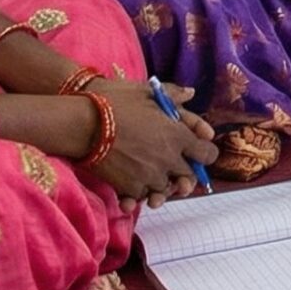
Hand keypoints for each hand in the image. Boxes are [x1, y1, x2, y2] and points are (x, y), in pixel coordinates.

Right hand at [87, 78, 217, 209]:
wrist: (83, 124)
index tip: (196, 152)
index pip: (207, 154)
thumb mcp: (147, 92)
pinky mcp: (129, 188)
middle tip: (175, 169)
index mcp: (178, 136)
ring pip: (165, 190)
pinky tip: (133, 187)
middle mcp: (168, 159)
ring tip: (151, 177)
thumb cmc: (115, 102)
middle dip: (184, 175)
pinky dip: (139, 193)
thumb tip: (191, 92)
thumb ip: (173, 94)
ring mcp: (150, 176)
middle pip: (188, 177)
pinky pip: (142, 197)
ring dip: (162, 186)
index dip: (204, 153)